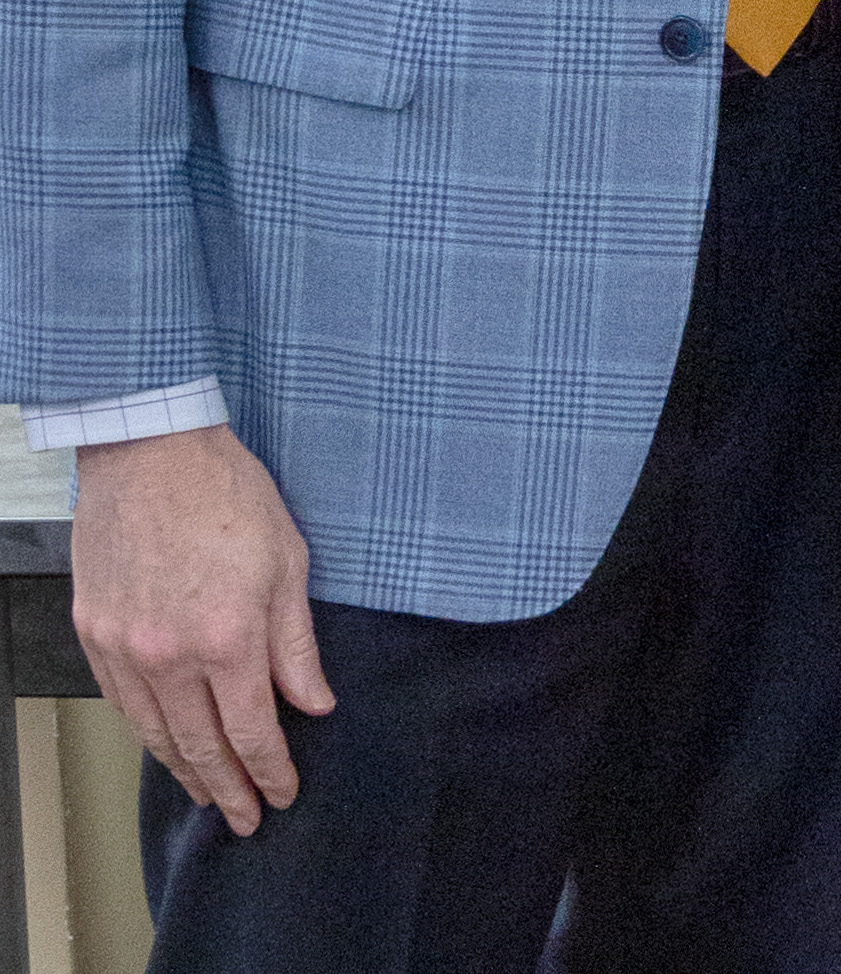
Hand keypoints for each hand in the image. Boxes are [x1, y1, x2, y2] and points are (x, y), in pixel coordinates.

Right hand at [71, 426, 333, 832]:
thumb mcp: (288, 562)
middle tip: (247, 819)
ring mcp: (125, 648)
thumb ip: (296, 643)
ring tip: (209, 794)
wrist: (151, 453)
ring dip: (184, 771)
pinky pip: (123, 703)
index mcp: (226, 638)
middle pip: (200, 746)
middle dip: (227, 789)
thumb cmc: (229, 496)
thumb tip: (314, 703)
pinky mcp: (95, 634)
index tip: (285, 795)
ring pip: (156, 733)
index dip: (270, 770)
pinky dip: (148, 732)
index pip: (251, 730)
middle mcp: (169, 656)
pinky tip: (165, 744)